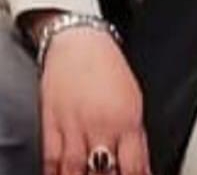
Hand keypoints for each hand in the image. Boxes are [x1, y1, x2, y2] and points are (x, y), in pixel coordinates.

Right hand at [39, 27, 150, 174]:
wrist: (79, 42)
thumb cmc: (109, 66)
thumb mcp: (134, 98)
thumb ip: (135, 134)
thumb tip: (139, 163)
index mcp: (126, 119)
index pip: (134, 166)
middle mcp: (100, 126)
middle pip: (103, 174)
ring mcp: (73, 128)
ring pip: (75, 173)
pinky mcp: (50, 126)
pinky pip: (51, 162)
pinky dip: (57, 174)